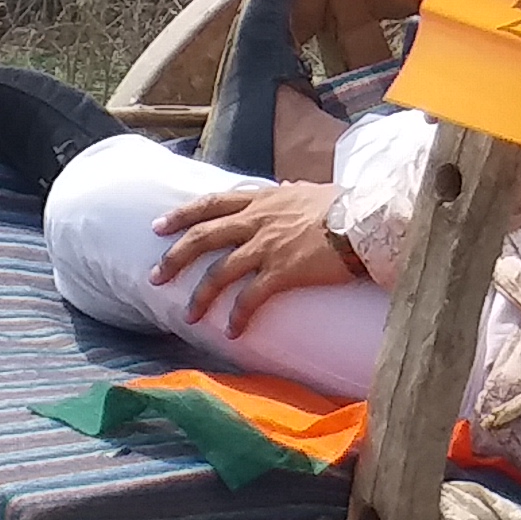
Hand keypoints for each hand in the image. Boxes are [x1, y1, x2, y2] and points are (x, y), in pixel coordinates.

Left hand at [151, 180, 360, 332]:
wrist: (365, 220)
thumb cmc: (344, 205)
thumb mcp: (309, 191)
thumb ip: (291, 193)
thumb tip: (288, 188)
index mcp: (262, 200)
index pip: (211, 204)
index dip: (182, 215)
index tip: (159, 226)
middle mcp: (258, 221)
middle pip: (203, 238)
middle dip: (174, 258)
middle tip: (155, 277)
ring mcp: (267, 246)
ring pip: (220, 272)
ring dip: (200, 295)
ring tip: (188, 315)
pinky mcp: (282, 272)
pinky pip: (251, 298)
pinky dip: (237, 316)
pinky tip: (231, 331)